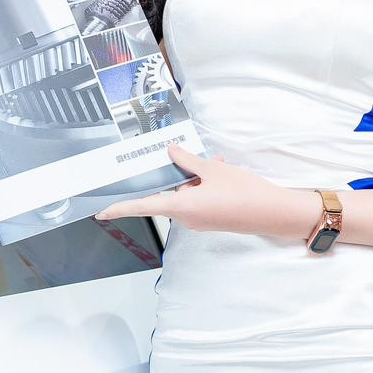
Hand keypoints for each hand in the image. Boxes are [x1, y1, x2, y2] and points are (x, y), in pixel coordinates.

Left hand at [94, 142, 316, 238]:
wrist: (272, 213)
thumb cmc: (242, 192)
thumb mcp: (212, 170)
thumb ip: (188, 161)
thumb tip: (171, 151)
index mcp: (181, 206)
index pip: (142, 206)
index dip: (120, 208)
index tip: (101, 212)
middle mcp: (186, 218)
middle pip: (167, 194)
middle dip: (176, 175)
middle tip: (184, 156)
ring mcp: (198, 221)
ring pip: (185, 194)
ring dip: (194, 178)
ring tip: (215, 164)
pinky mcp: (210, 220)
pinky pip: (197, 199)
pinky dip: (204, 185)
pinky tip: (220, 171)